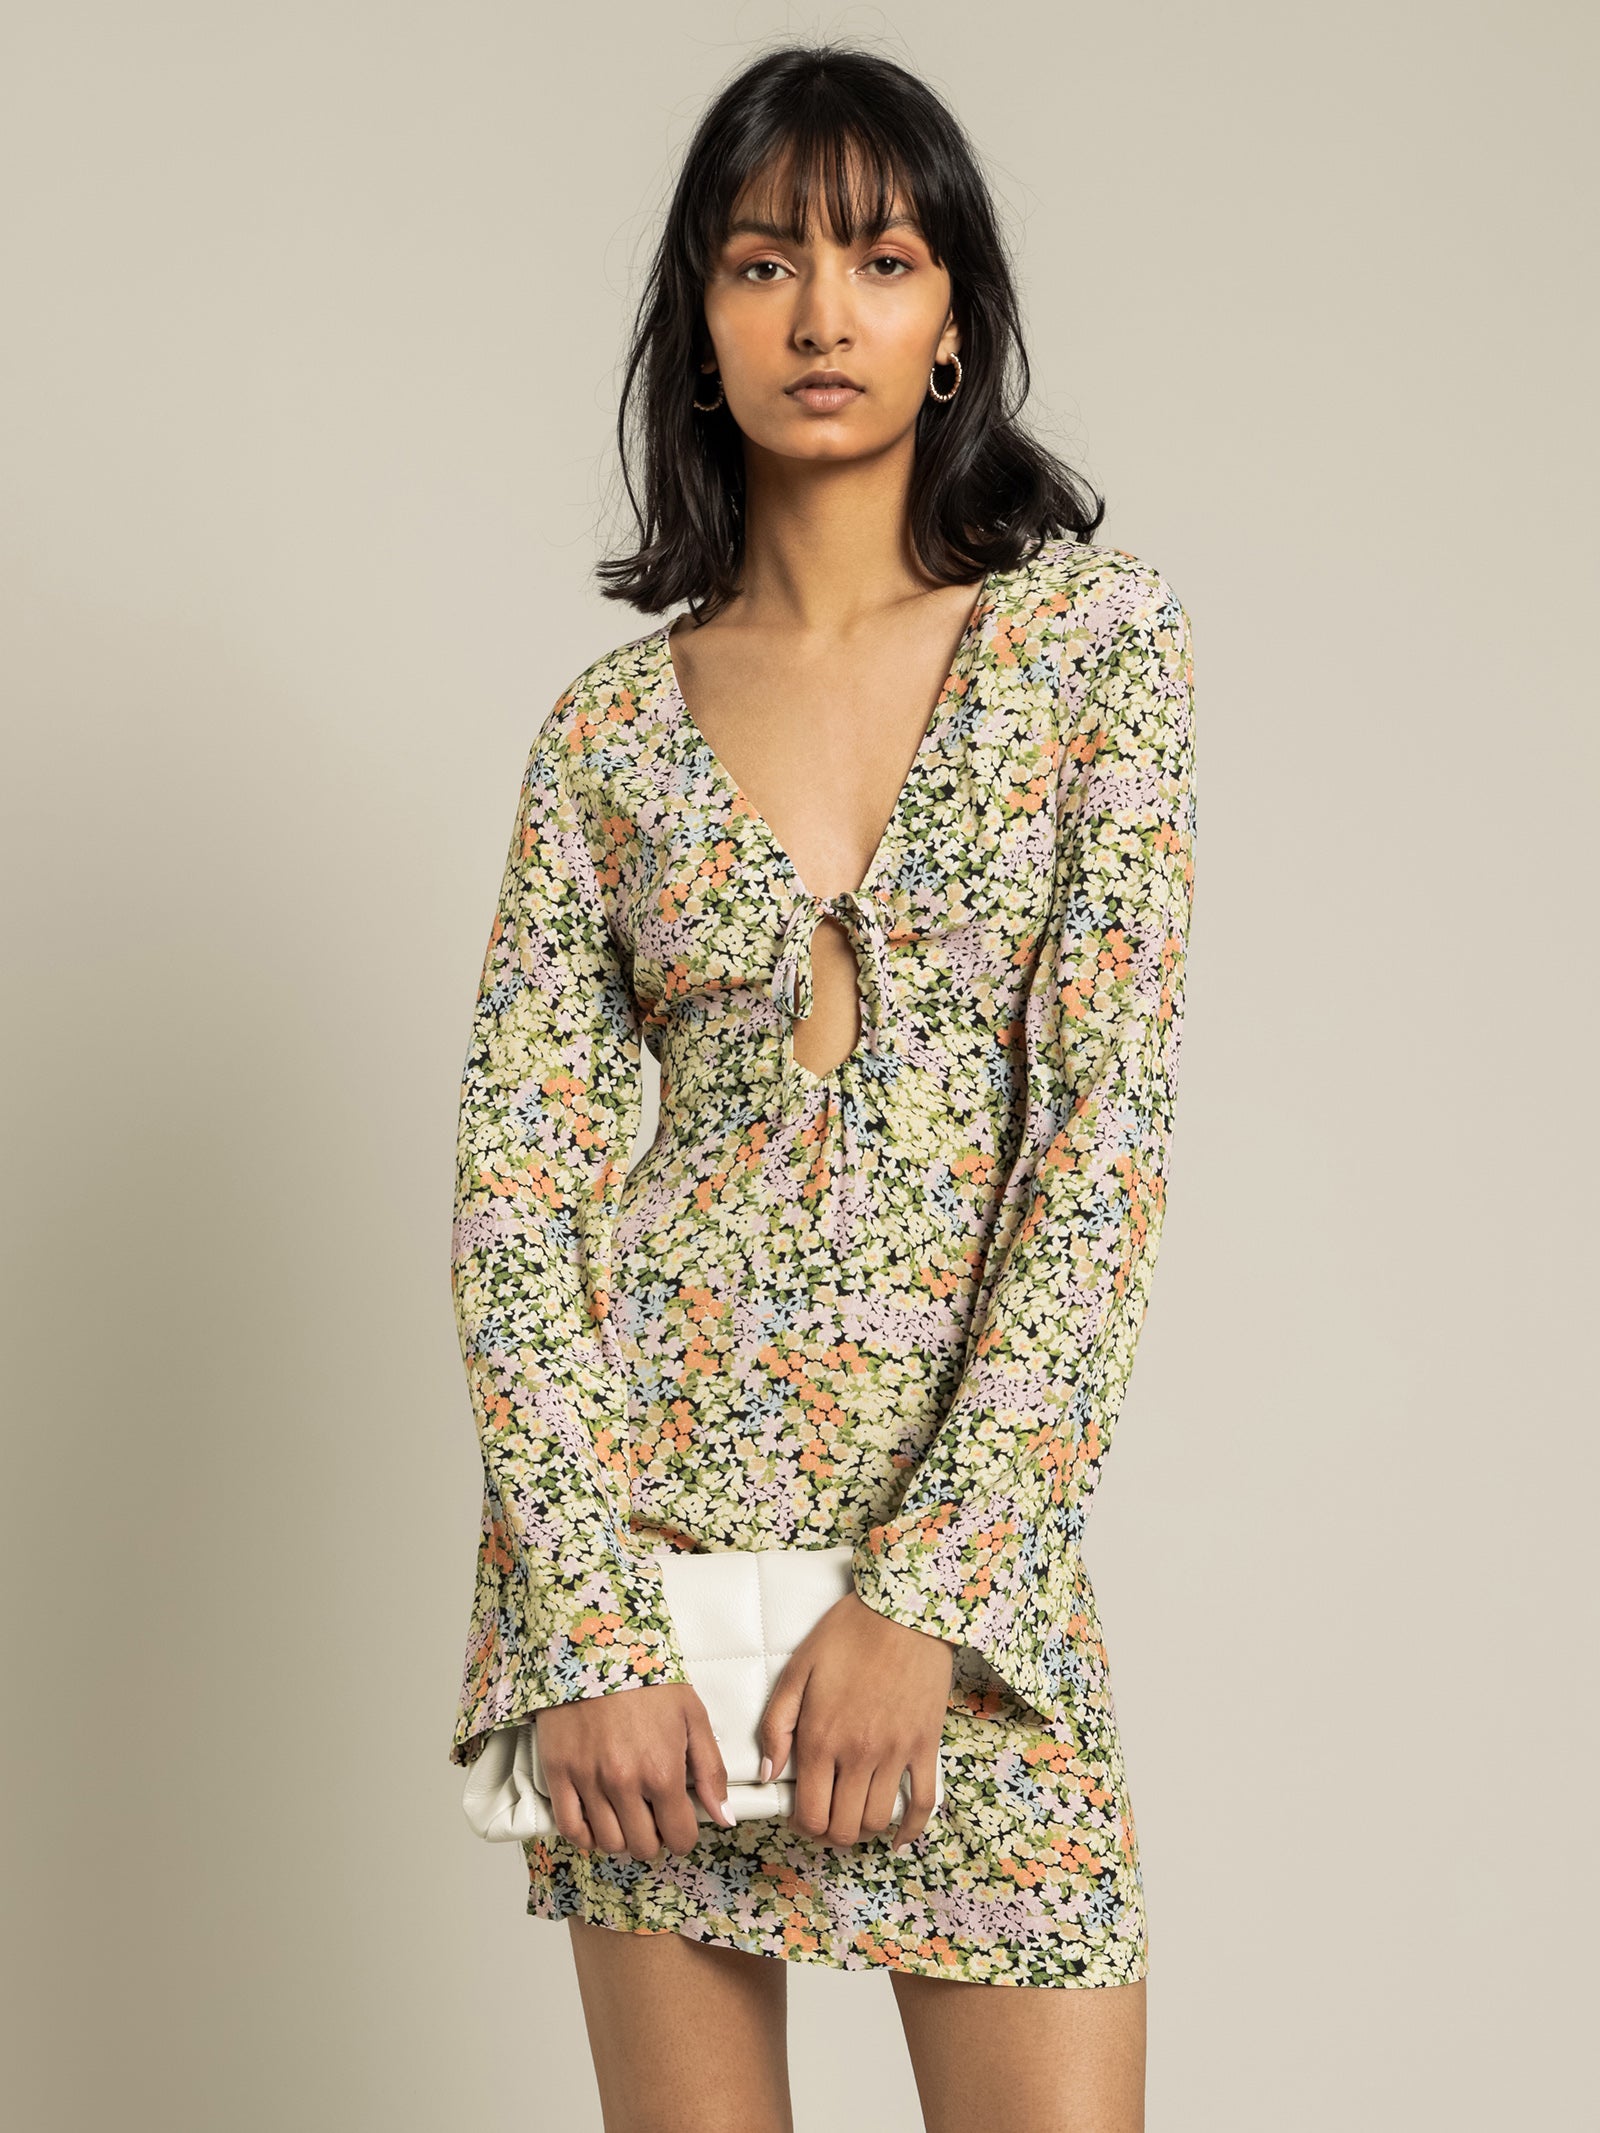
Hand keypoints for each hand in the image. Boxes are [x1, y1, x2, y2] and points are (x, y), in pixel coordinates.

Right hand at [534, 1683, 735, 1860]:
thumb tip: (724, 1817)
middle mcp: (625, 1784)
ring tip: (627, 1816)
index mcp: (663, 1771)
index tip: (679, 1824)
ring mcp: (589, 1781)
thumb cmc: (647, 1678)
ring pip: (608, 1843)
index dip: (683, 1836)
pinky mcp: (559, 1774)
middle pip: (643, 1847)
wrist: (596, 1647)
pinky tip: (596, 1820)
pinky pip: (570, 1829)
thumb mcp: (693, 1717)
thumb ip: (711, 1771)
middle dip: (654, 1839)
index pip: (679, 1837)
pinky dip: (585, 1835)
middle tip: (653, 1818)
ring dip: (621, 1838)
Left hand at [756, 1591, 953, 1851]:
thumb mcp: (797, 1670)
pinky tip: (898, 1837)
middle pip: (843, 1828)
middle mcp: (858, 1754)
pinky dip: (911, 1830)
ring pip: (879, 1821)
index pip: (809, 1814)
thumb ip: (777, 1725)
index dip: (802, 1826)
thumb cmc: (846, 1634)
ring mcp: (896, 1753)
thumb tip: (769, 1774)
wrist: (903, 1610)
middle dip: (830, 1833)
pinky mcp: (925, 1746)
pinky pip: (923, 1804)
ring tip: (855, 1814)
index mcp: (821, 1738)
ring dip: (864, 1829)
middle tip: (827, 1817)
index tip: (801, 1815)